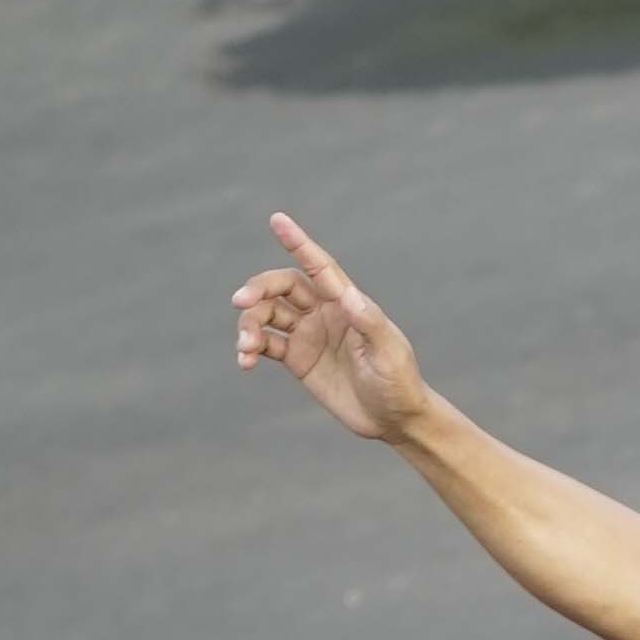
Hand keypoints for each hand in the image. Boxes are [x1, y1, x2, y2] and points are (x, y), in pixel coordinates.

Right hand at [230, 212, 427, 440]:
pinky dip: (251, 348)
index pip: (319, 266)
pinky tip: (245, 361)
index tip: (277, 220)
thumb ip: (369, 323)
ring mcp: (308, 334)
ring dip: (250, 324)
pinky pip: (266, 344)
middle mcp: (324, 312)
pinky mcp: (298, 358)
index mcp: (346, 302)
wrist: (394, 420)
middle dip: (258, 289)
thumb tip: (348, 295)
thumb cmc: (399, 382)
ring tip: (245, 347)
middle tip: (239, 301)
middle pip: (282, 286)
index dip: (298, 242)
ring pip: (268, 314)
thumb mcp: (388, 353)